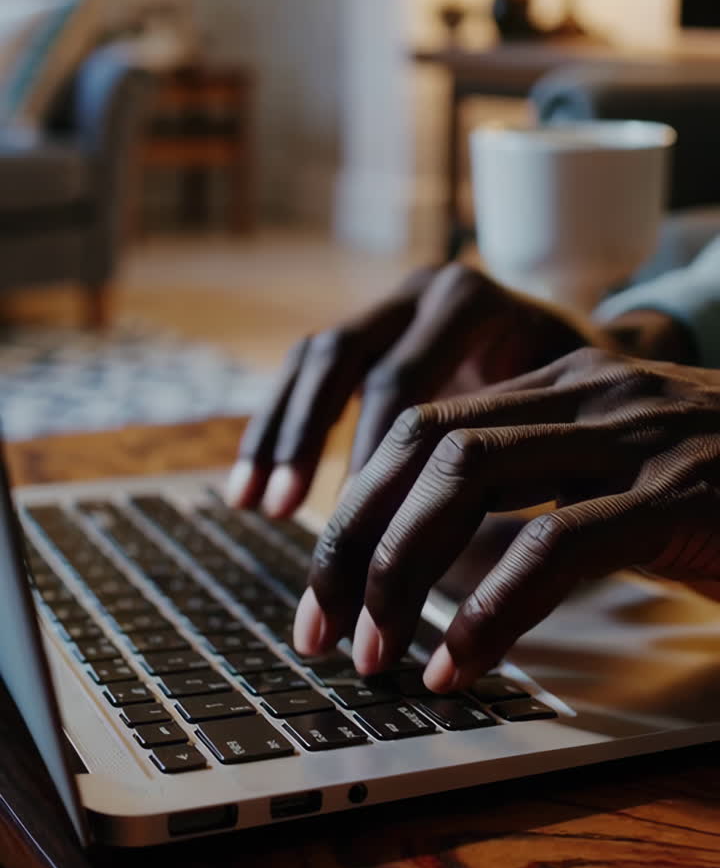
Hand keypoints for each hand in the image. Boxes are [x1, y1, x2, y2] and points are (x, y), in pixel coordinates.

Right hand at [227, 262, 592, 516]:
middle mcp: (425, 293)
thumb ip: (504, 478)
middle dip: (306, 442)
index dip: (371, 462)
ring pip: (314, 360)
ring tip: (255, 504)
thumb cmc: (583, 408)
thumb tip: (450, 575)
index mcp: (475, 306)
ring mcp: (393, 305)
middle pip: (345, 359)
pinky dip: (278, 428)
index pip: (403, 384)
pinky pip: (307, 373)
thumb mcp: (561, 430)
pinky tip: (252, 488)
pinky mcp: (371, 331)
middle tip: (283, 512)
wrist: (592, 354)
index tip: (357, 533)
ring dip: (279, 433)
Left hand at [293, 348, 719, 690]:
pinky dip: (492, 613)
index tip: (321, 589)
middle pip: (422, 446)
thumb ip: (540, 491)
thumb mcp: (620, 474)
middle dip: (350, 540)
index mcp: (561, 385)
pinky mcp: (682, 497)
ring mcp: (634, 439)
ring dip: (401, 572)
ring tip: (374, 656)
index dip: (351, 504)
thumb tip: (433, 564)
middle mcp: (586, 394)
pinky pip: (556, 546)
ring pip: (470, 479)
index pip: (418, 426)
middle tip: (319, 632)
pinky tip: (459, 669)